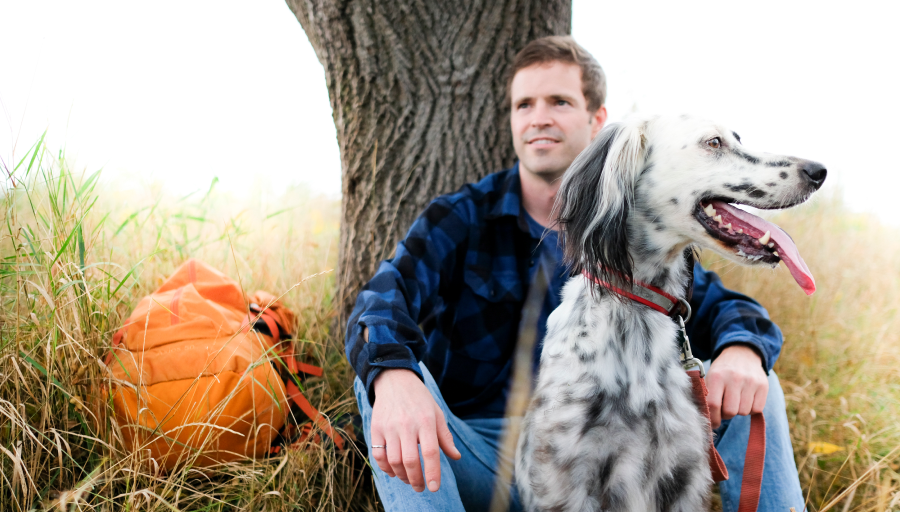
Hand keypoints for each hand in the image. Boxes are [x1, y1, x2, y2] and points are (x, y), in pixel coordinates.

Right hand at [370, 368, 460, 492]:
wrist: (395, 380)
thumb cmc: (420, 399)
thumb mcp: (437, 413)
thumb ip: (445, 437)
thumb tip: (456, 456)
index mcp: (426, 421)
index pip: (430, 451)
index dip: (432, 472)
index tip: (434, 488)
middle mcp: (407, 424)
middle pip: (410, 460)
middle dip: (416, 480)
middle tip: (421, 488)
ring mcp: (389, 427)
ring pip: (394, 460)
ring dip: (402, 476)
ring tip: (409, 480)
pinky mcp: (376, 428)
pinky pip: (378, 455)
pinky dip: (386, 468)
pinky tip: (394, 471)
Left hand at [706, 345, 767, 428]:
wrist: (742, 354)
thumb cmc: (722, 371)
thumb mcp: (711, 378)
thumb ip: (707, 396)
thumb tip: (706, 419)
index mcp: (717, 376)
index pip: (713, 404)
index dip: (713, 419)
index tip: (713, 424)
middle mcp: (735, 378)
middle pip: (730, 411)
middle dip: (726, 415)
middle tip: (725, 408)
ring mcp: (751, 381)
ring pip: (744, 412)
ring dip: (738, 411)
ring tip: (736, 401)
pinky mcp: (763, 385)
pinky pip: (757, 409)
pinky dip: (751, 409)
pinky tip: (746, 400)